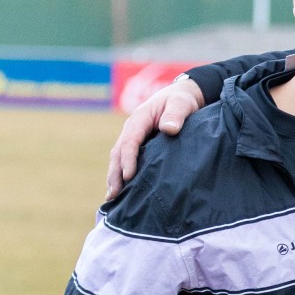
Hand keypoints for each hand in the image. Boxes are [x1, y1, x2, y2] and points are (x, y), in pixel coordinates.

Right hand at [105, 75, 203, 198]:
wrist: (182, 96)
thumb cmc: (182, 101)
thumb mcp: (182, 104)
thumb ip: (176, 115)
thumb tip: (168, 129)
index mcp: (139, 118)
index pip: (130, 141)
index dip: (128, 159)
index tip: (129, 177)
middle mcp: (131, 129)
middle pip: (118, 152)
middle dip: (115, 174)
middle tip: (113, 195)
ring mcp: (132, 137)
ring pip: (118, 158)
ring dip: (114, 177)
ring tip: (112, 198)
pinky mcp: (138, 145)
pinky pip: (125, 160)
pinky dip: (121, 175)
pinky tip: (123, 192)